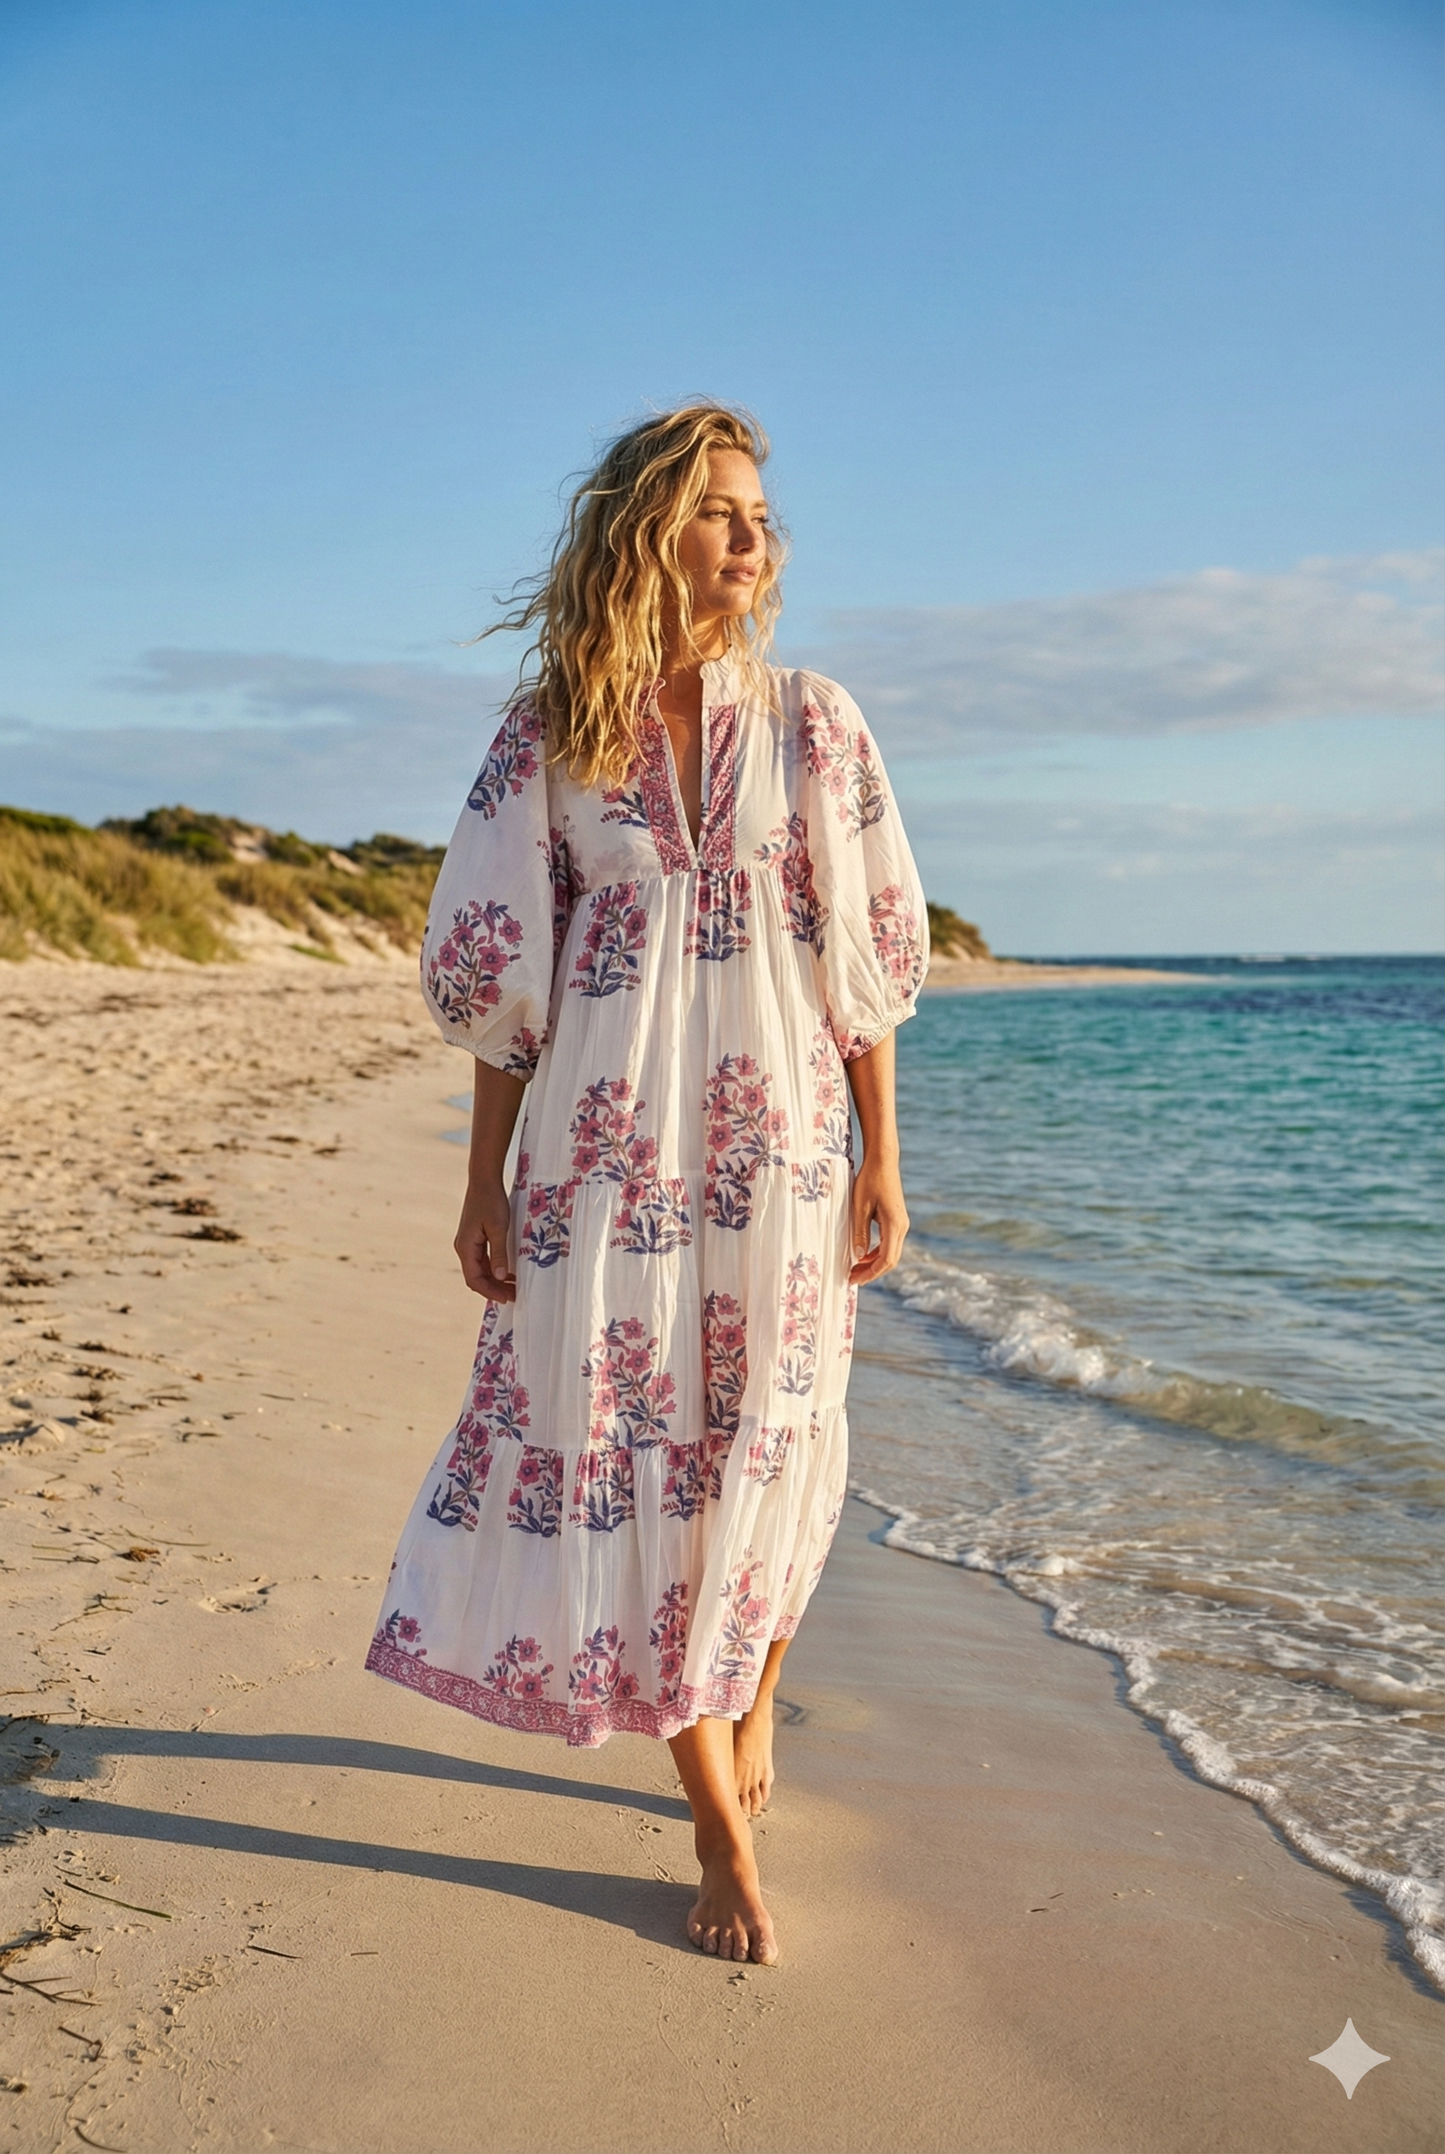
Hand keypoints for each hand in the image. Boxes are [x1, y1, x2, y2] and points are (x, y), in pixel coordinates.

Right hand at [455, 1178, 515, 1300]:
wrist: (484, 1180)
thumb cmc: (491, 1202)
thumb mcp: (498, 1229)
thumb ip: (498, 1253)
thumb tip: (499, 1276)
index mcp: (466, 1247)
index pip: (474, 1279)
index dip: (490, 1291)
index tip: (507, 1298)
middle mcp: (463, 1247)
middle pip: (476, 1276)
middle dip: (494, 1288)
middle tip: (514, 1295)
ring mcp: (468, 1242)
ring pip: (480, 1269)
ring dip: (495, 1279)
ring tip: (513, 1286)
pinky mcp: (474, 1236)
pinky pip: (482, 1259)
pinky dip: (494, 1268)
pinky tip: (508, 1271)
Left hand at [849, 1155, 908, 1284]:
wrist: (882, 1161)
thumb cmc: (869, 1180)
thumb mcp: (859, 1207)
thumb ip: (860, 1232)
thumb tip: (858, 1256)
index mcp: (894, 1225)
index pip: (886, 1259)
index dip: (870, 1273)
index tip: (854, 1280)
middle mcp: (902, 1227)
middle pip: (890, 1260)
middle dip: (871, 1272)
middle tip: (852, 1279)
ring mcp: (901, 1224)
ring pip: (890, 1253)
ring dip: (873, 1263)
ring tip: (854, 1269)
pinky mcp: (897, 1220)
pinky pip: (888, 1243)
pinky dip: (876, 1253)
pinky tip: (862, 1255)